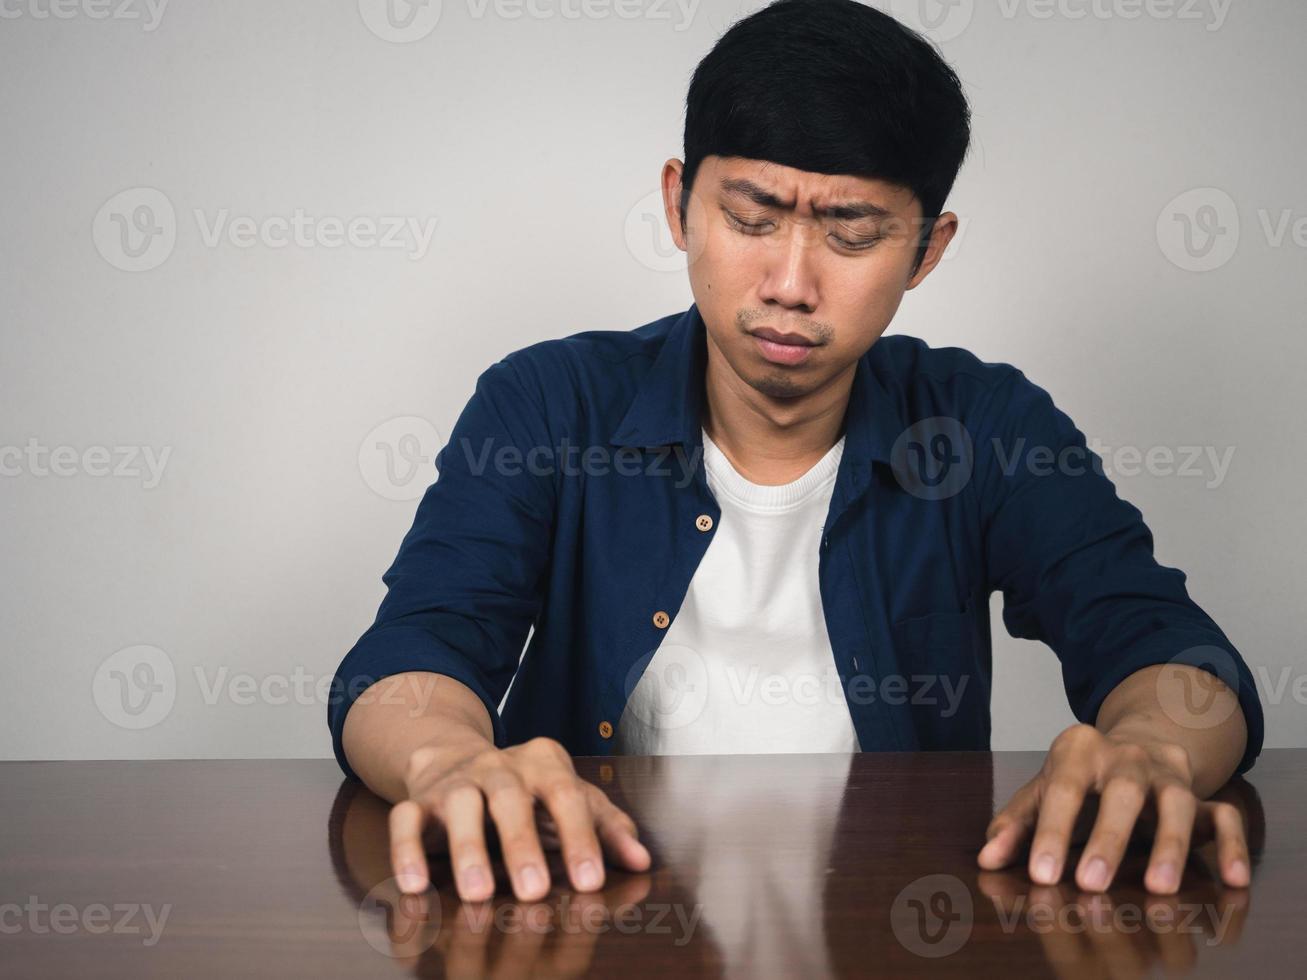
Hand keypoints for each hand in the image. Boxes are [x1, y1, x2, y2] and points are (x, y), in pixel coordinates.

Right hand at [388, 736, 651, 902]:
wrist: (453, 754)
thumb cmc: (526, 789)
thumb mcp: (569, 798)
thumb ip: (606, 827)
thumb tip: (642, 860)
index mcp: (544, 763)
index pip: (566, 795)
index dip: (579, 838)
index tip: (590, 881)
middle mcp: (499, 767)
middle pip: (511, 798)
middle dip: (522, 845)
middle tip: (534, 891)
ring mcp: (456, 781)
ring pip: (459, 805)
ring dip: (467, 849)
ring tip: (477, 894)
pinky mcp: (418, 799)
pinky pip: (405, 818)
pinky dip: (406, 849)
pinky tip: (414, 885)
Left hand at [977, 723, 1249, 893]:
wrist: (1137, 738)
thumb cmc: (1080, 775)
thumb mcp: (1043, 788)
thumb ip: (1016, 822)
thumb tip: (986, 859)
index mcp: (1079, 749)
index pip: (1063, 789)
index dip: (1051, 832)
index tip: (1041, 874)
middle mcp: (1126, 756)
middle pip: (1120, 793)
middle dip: (1106, 839)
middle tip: (1090, 884)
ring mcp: (1168, 773)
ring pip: (1175, 802)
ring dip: (1169, 845)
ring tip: (1157, 888)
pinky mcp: (1201, 793)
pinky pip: (1225, 815)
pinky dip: (1233, 845)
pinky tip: (1233, 879)